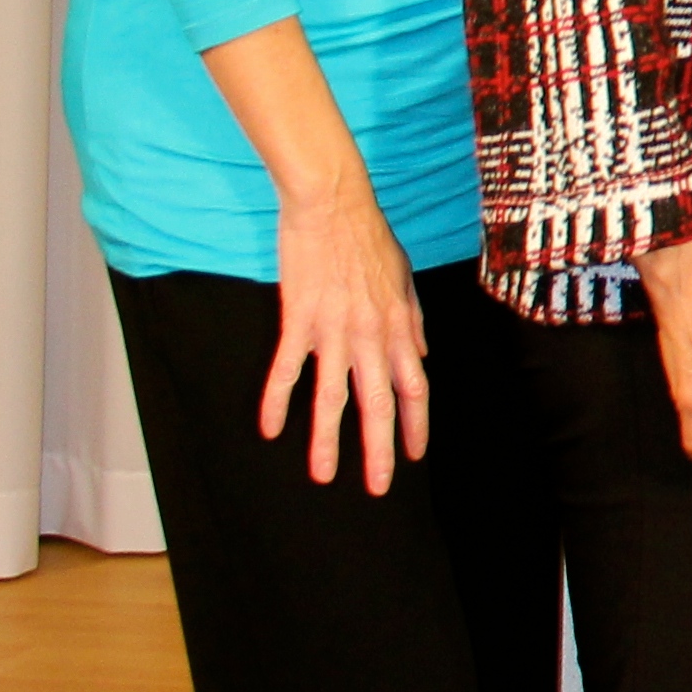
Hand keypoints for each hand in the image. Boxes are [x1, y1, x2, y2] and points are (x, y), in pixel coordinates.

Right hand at [261, 179, 430, 494]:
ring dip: (328, 440)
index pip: (415, 387)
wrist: (334, 204)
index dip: (416, 424)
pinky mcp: (299, 320)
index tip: (415, 454)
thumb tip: (421, 355)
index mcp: (400, 326)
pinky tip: (271, 429)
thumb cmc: (370, 237)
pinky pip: (287, 369)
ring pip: (333, 397)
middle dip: (380, 449)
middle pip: (379, 403)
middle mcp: (372, 335)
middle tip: (378, 486)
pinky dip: (278, 401)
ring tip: (323, 475)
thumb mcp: (406, 278)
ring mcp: (335, 330)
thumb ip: (413, 321)